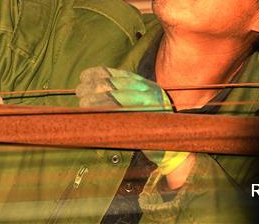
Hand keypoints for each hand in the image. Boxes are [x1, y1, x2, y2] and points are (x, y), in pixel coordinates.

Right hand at [76, 66, 190, 175]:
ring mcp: (144, 86)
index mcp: (155, 115)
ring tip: (80, 87)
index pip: (128, 107)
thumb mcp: (169, 154)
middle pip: (121, 91)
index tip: (91, 106)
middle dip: (99, 94)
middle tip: (81, 97)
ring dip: (97, 82)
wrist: (178, 119)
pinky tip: (88, 75)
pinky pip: (120, 73)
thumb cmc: (168, 141)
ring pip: (118, 80)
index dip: (109, 104)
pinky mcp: (139, 80)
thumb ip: (171, 169)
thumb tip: (174, 186)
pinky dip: (102, 73)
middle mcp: (149, 97)